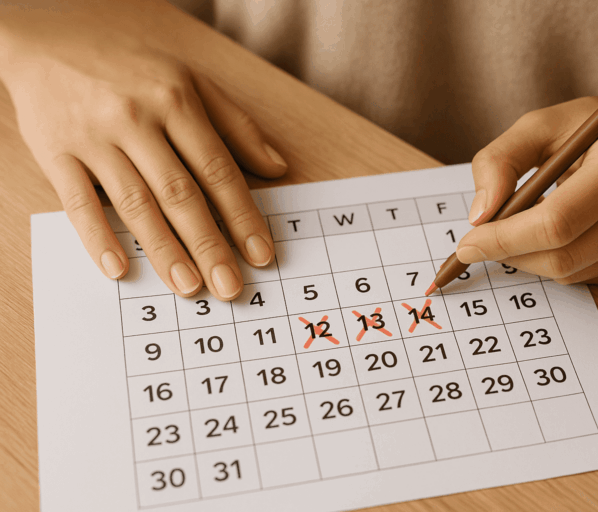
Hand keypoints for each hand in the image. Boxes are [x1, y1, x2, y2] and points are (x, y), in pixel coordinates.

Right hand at [2, 16, 286, 300]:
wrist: (49, 43)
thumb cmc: (131, 68)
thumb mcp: (192, 82)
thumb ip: (237, 126)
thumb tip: (277, 168)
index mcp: (177, 103)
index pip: (218, 170)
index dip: (242, 216)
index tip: (260, 254)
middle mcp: (138, 120)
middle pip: (181, 193)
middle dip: (209, 245)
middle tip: (229, 287)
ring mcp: (95, 138)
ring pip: (136, 203)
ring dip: (164, 250)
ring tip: (189, 286)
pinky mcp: (56, 153)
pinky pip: (79, 201)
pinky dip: (98, 237)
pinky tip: (119, 269)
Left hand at [456, 91, 597, 284]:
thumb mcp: (546, 124)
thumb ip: (501, 160)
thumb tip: (479, 216)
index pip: (554, 223)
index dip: (504, 240)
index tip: (467, 244)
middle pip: (561, 258)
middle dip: (511, 254)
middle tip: (484, 240)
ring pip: (571, 273)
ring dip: (533, 258)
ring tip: (527, 225)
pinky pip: (588, 277)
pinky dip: (561, 261)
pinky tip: (565, 232)